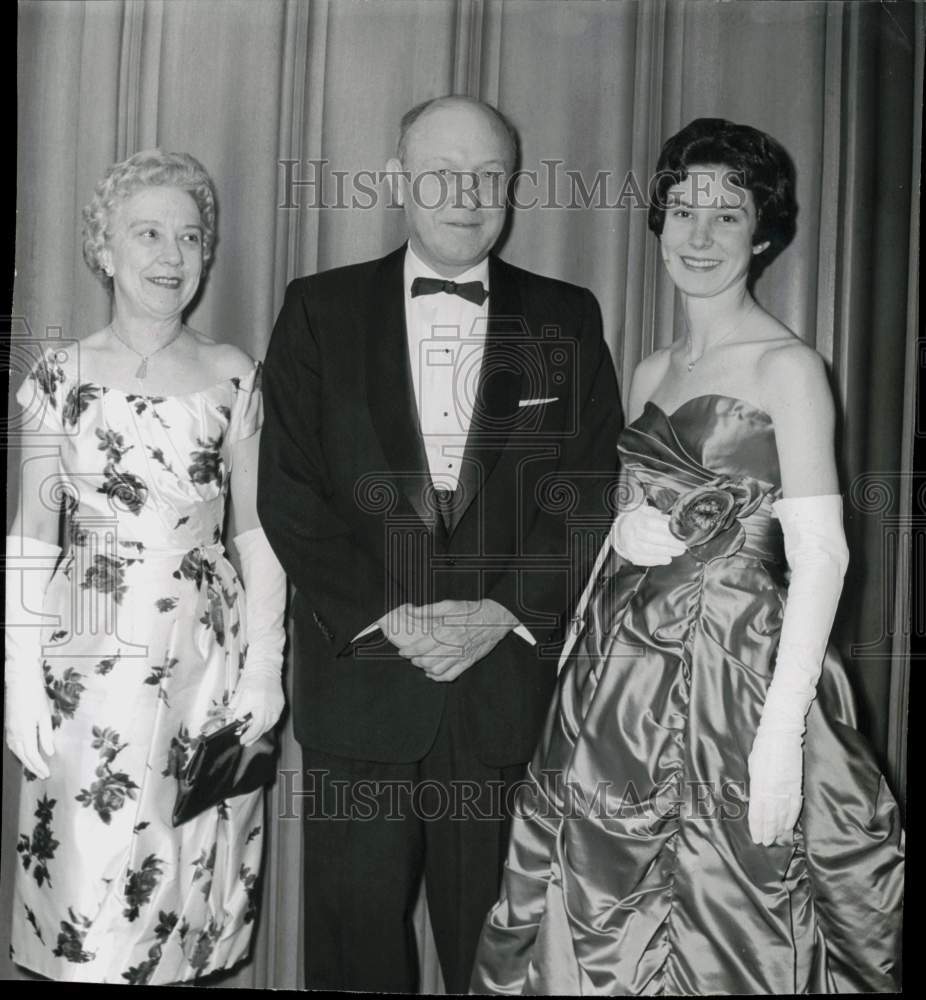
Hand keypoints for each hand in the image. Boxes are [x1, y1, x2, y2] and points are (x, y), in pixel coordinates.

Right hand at [4, 664, 54, 778]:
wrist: (20, 681)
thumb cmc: (34, 696)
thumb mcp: (45, 716)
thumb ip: (46, 736)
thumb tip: (49, 752)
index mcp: (24, 733)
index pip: (32, 756)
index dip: (40, 767)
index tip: (47, 774)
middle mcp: (14, 734)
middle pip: (23, 756)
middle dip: (33, 767)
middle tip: (43, 775)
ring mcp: (9, 730)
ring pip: (16, 752)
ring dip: (26, 761)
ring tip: (36, 768)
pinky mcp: (9, 726)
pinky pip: (13, 745)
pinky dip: (20, 752)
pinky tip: (25, 754)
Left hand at [229, 671, 284, 746]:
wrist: (265, 669)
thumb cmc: (253, 679)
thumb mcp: (239, 695)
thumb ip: (234, 711)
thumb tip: (231, 721)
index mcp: (255, 703)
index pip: (251, 725)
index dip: (245, 733)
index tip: (240, 738)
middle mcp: (267, 706)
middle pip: (260, 728)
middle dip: (252, 736)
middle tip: (246, 741)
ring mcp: (275, 707)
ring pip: (268, 726)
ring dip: (260, 732)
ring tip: (253, 736)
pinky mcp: (280, 706)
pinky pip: (273, 720)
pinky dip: (267, 724)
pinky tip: (261, 725)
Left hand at [378, 599, 517, 681]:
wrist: (495, 619)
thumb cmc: (471, 611)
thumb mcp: (449, 605)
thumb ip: (428, 610)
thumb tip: (411, 611)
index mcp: (445, 632)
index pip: (420, 647)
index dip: (408, 651)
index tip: (402, 652)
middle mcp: (452, 646)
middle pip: (426, 661)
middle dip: (415, 661)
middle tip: (412, 656)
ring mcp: (461, 656)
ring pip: (437, 670)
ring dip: (425, 669)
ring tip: (421, 663)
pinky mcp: (468, 662)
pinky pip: (451, 675)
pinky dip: (439, 677)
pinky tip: (433, 673)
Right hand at [609, 504, 686, 565]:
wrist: (620, 531)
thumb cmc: (635, 520)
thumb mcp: (646, 511)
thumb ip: (659, 515)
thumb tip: (673, 521)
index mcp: (637, 519)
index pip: (653, 525)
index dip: (669, 530)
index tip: (681, 533)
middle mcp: (632, 533)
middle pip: (653, 539)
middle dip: (672, 543)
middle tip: (683, 544)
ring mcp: (631, 546)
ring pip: (650, 551)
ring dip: (667, 552)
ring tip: (678, 551)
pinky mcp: (632, 556)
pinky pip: (646, 560)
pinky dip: (658, 560)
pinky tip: (667, 558)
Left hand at [747, 728, 803, 844]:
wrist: (782, 734)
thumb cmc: (763, 748)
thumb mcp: (753, 766)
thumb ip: (755, 785)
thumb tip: (755, 799)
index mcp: (759, 784)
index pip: (757, 812)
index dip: (757, 827)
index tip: (756, 838)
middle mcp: (773, 789)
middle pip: (770, 817)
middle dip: (768, 832)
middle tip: (765, 844)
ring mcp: (787, 788)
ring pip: (783, 814)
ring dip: (779, 829)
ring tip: (776, 840)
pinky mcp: (796, 785)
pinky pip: (795, 806)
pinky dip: (791, 818)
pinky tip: (788, 827)